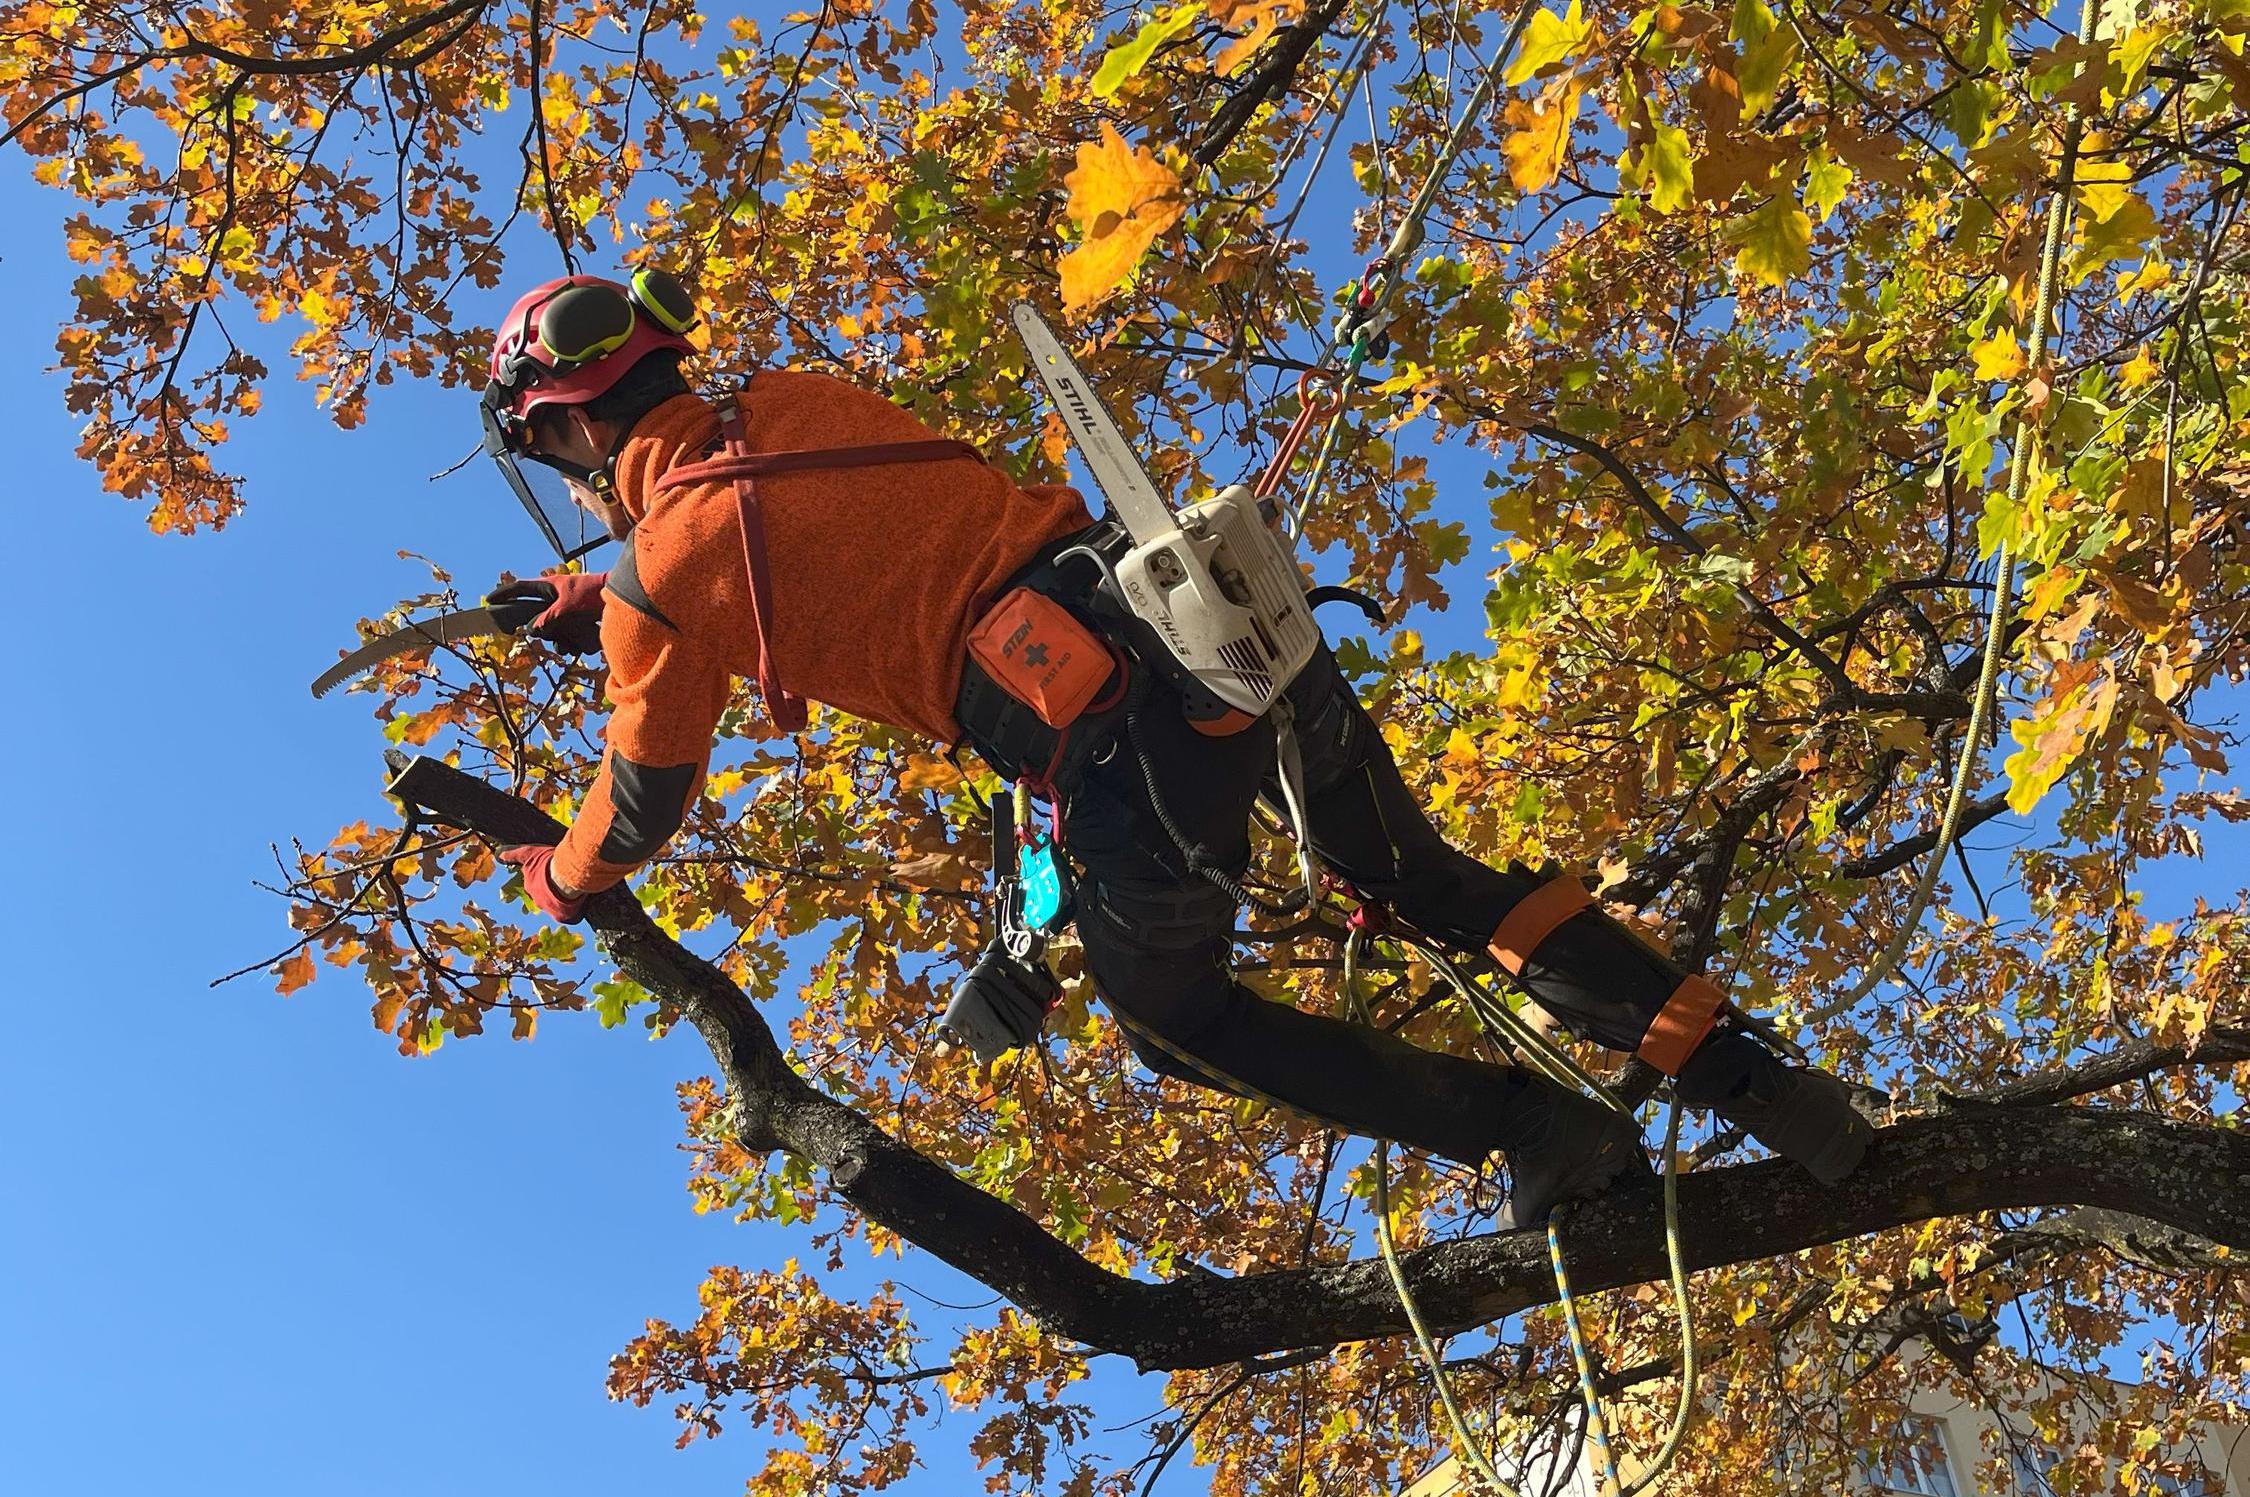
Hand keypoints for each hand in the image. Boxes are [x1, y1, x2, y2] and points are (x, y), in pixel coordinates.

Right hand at [484, 571, 608, 654]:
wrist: (625, 601)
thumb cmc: (594, 594)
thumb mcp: (566, 606)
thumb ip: (547, 619)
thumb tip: (530, 630)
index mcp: (551, 587)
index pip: (521, 588)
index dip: (505, 594)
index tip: (489, 600)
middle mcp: (558, 601)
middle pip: (537, 621)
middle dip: (544, 632)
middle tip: (552, 633)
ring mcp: (570, 615)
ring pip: (556, 636)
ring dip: (566, 641)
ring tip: (579, 636)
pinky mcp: (582, 626)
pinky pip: (573, 642)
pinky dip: (580, 644)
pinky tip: (591, 639)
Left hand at [499, 843, 586, 923]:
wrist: (565, 877)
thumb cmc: (547, 864)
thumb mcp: (528, 853)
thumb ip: (513, 855)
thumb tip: (498, 854)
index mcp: (530, 885)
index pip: (535, 884)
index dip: (543, 879)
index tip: (551, 873)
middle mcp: (537, 900)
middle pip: (544, 896)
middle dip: (552, 891)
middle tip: (563, 881)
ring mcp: (549, 909)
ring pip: (554, 906)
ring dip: (561, 900)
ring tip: (573, 891)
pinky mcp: (561, 916)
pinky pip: (566, 916)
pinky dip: (571, 912)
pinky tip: (577, 905)